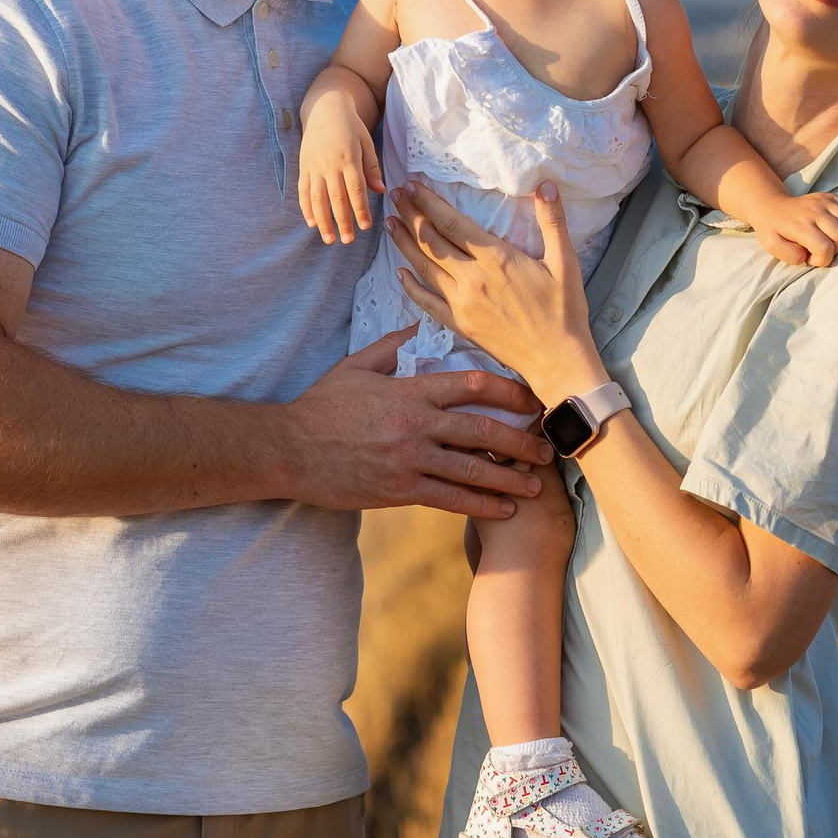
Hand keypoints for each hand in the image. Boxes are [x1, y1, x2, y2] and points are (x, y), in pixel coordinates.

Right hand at [283, 327, 552, 518]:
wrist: (288, 450)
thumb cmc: (322, 405)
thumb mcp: (357, 366)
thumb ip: (394, 345)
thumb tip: (424, 325)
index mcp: (411, 390)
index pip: (474, 385)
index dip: (511, 392)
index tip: (533, 400)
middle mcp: (416, 425)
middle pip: (483, 430)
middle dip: (521, 441)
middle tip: (548, 449)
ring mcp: (409, 460)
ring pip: (472, 470)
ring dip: (509, 479)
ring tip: (535, 487)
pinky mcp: (399, 490)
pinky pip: (449, 498)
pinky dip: (479, 505)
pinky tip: (502, 511)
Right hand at [297, 90, 385, 244]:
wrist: (324, 108)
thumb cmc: (350, 127)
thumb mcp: (366, 142)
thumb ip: (372, 167)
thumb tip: (380, 190)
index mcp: (349, 158)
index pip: (355, 189)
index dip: (360, 209)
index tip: (365, 227)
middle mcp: (329, 164)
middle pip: (336, 198)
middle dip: (342, 221)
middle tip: (348, 241)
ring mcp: (314, 166)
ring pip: (317, 198)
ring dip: (322, 220)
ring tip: (329, 239)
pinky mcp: (304, 167)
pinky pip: (303, 191)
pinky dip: (305, 208)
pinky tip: (311, 223)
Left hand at [387, 179, 606, 405]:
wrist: (556, 360)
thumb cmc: (564, 311)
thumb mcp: (565, 262)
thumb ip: (553, 222)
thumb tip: (546, 185)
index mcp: (496, 259)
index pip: (453, 223)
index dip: (429, 203)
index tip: (412, 185)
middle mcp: (473, 278)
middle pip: (432, 241)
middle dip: (412, 215)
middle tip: (396, 195)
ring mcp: (462, 303)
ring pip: (424, 267)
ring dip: (404, 244)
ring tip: (390, 223)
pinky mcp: (459, 324)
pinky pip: (426, 303)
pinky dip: (410, 287)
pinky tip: (399, 273)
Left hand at [750, 190, 837, 267]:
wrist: (771, 206)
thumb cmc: (772, 229)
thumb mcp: (772, 246)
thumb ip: (790, 255)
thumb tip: (808, 255)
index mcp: (800, 226)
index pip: (825, 248)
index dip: (821, 260)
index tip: (810, 257)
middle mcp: (815, 212)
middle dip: (835, 248)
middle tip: (820, 247)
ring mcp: (823, 202)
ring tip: (827, 236)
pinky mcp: (829, 196)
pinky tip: (832, 224)